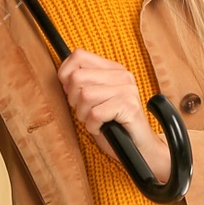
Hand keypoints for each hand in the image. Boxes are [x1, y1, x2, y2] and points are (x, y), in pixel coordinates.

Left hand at [56, 51, 171, 184]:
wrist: (139, 148)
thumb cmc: (115, 125)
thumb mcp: (95, 101)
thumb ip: (82, 85)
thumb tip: (64, 76)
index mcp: (112, 69)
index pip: (78, 56)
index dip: (66, 75)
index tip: (72, 93)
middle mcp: (121, 75)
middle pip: (77, 77)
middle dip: (74, 100)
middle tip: (86, 112)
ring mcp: (127, 90)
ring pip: (85, 96)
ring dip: (84, 115)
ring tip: (95, 121)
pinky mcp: (129, 106)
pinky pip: (95, 114)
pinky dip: (93, 126)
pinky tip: (102, 128)